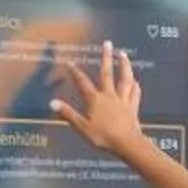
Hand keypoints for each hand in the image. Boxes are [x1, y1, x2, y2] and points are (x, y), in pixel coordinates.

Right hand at [50, 39, 143, 153]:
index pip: (82, 82)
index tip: (69, 62)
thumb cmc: (103, 137)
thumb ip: (68, 114)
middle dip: (106, 57)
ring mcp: (123, 100)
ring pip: (124, 79)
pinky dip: (135, 85)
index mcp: (95, 100)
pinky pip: (134, 93)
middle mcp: (109, 96)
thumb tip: (52, 102)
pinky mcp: (133, 107)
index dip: (75, 72)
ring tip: (123, 54)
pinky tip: (135, 81)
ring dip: (124, 65)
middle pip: (107, 73)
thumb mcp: (82, 127)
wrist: (127, 144)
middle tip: (107, 43)